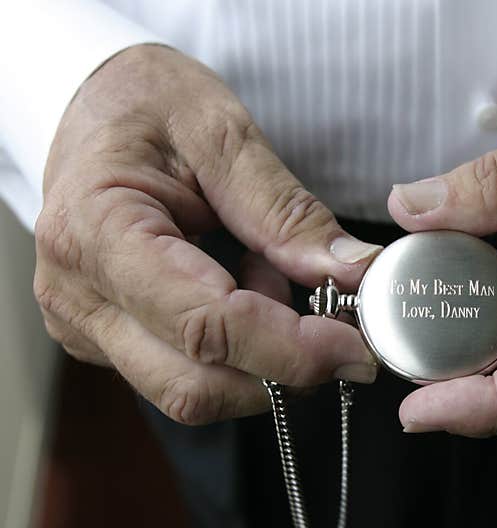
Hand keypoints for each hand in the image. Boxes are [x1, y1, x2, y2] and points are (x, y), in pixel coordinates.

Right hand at [35, 45, 381, 424]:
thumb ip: (286, 211)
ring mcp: (87, 325)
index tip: (354, 345)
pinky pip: (184, 372)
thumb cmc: (144, 103)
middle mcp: (78, 296)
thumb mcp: (221, 131)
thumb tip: (351, 273)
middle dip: (282, 367)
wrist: (90, 104)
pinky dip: (238, 348)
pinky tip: (244, 286)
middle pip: (195, 384)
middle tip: (333, 317)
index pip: (205, 325)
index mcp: (95, 233)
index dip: (290, 349)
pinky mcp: (108, 339)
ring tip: (269, 274)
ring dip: (260, 356)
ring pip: (192, 391)